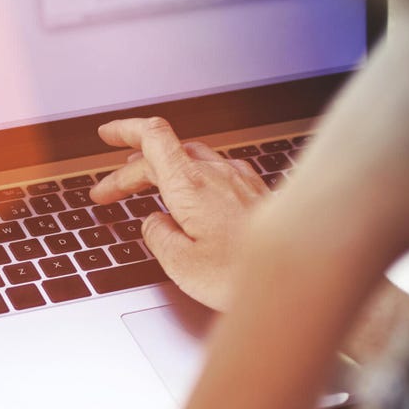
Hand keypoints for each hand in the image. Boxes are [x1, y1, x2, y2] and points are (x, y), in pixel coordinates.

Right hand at [90, 119, 270, 310]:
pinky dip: (196, 180)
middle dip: (132, 171)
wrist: (301, 278)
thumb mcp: (181, 264)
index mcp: (191, 185)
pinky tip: (197, 198)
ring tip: (148, 190)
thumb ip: (158, 236)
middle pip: (167, 154)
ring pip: (194, 160)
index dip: (126, 130)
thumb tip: (154, 223)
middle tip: (109, 194)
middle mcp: (217, 174)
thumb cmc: (245, 276)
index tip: (107, 135)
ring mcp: (240, 180)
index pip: (153, 136)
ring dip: (165, 172)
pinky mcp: (257, 192)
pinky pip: (219, 173)